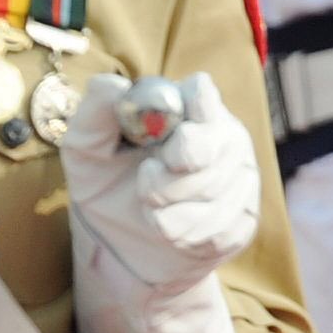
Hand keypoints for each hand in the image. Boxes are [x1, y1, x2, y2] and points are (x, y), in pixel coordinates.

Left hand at [60, 72, 258, 294]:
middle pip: (203, 149)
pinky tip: (168, 228)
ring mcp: (242, 178)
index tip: (169, 134)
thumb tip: (114, 85)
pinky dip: (180, 233)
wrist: (125, 247)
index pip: (202, 94)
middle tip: (146, 179)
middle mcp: (224, 136)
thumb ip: (95, 113)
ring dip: (165, 208)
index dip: (189, 110)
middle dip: (164, 175)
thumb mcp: (87, 150)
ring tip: (150, 206)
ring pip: (210, 193)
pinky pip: (217, 227)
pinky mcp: (245, 219)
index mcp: (190, 108)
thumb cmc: (107, 187)